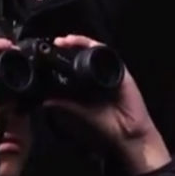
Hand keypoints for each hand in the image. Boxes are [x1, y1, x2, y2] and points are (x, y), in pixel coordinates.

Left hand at [45, 35, 170, 174]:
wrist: (128, 135)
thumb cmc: (108, 125)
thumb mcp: (82, 112)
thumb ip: (66, 104)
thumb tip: (46, 100)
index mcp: (90, 84)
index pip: (77, 64)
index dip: (66, 56)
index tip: (52, 52)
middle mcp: (101, 75)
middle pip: (86, 54)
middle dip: (72, 45)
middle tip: (59, 42)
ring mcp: (112, 72)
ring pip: (97, 51)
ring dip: (83, 43)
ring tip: (68, 40)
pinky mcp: (122, 73)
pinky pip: (110, 56)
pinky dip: (99, 48)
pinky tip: (88, 45)